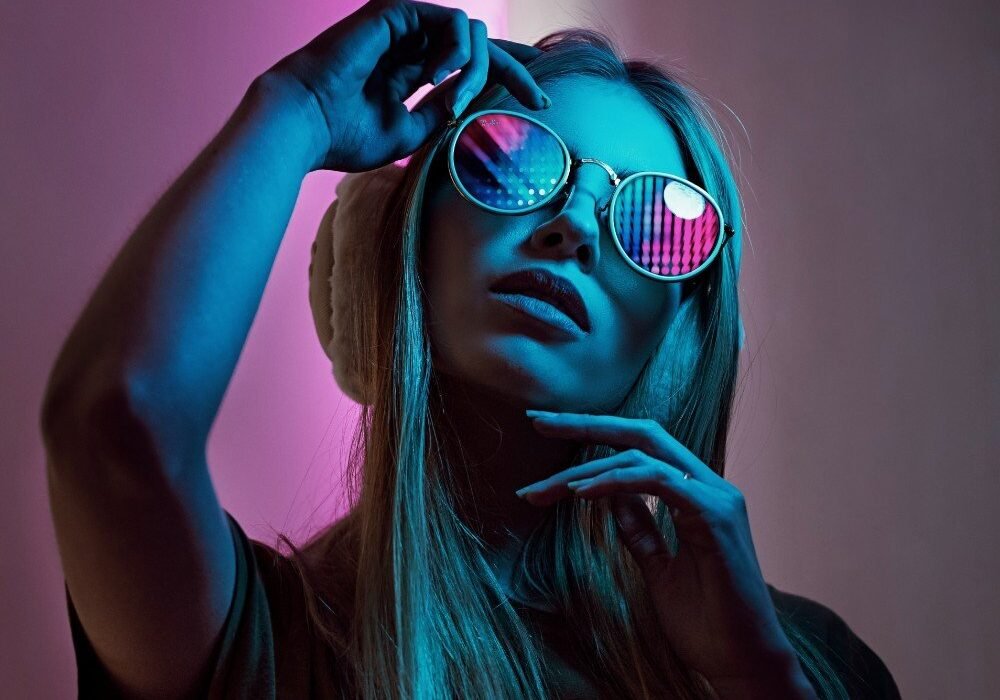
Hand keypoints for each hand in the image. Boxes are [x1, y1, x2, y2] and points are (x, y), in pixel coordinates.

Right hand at [262, 0, 548, 171]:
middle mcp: (409, 43)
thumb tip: (473, 102)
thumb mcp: (409, 131)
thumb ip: (442, 111)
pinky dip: (457, 51)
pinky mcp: (396, 11)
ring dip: (476, 70)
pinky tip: (441, 76)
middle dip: (515, 68)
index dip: (507, 75)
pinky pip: (452, 23)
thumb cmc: (345, 136)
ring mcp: (403, 26)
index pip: (469, 64)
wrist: (305, 125)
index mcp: (410, 69)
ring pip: (470, 35)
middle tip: (539, 99)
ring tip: (458, 99)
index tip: (538, 100)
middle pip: (479, 45)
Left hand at [516, 411, 812, 692]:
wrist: (744, 665)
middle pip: (642, 433)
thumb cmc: (707, 623)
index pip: (641, 447)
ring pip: (642, 455)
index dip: (596, 434)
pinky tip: (581, 493)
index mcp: (697, 494)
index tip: (548, 433)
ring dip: (586, 469)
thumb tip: (610, 498)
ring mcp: (716, 498)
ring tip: (545, 488)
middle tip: (537, 422)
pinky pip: (658, 482)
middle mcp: (709, 486)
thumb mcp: (659, 568)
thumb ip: (640, 529)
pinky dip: (616, 481)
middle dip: (586, 424)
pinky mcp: (716, 517)